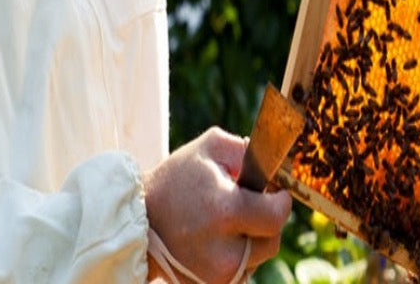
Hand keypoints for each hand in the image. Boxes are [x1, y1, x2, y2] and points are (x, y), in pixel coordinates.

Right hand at [143, 128, 292, 283]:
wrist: (138, 219)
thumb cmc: (175, 179)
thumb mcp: (209, 148)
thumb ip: (244, 151)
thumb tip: (270, 165)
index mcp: (226, 210)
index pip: (277, 216)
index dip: (281, 202)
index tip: (276, 193)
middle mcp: (224, 250)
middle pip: (272, 241)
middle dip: (266, 221)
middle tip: (249, 206)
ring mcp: (217, 275)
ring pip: (258, 258)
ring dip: (252, 240)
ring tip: (227, 223)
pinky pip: (241, 272)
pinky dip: (237, 256)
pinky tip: (219, 240)